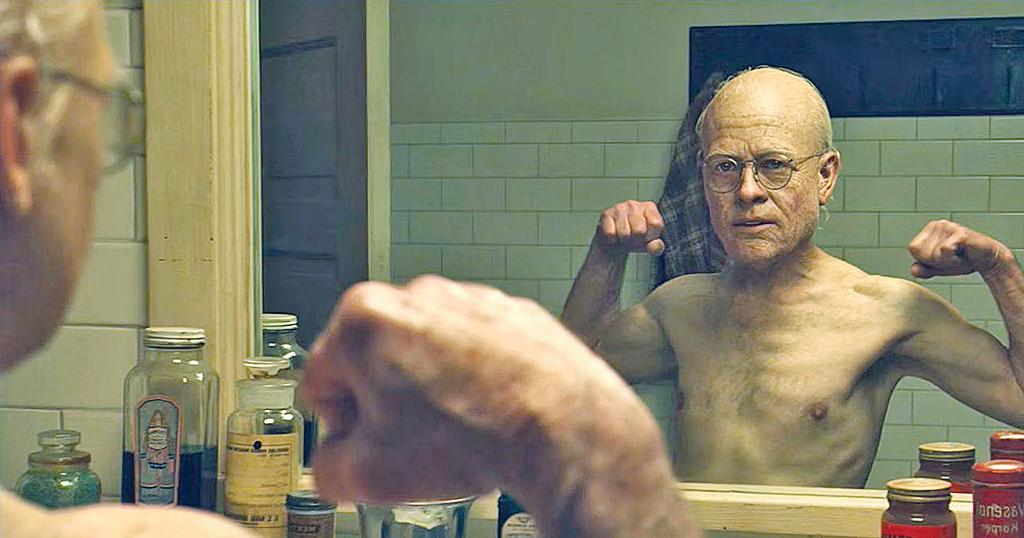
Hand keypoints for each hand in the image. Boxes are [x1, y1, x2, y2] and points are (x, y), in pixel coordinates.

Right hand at [303, 276, 650, 503]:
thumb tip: (335, 464)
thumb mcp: (371, 476)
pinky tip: (488, 412)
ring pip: (427, 351)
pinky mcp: (509, 310)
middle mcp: (415, 295)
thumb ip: (328, 468)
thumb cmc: (473, 438)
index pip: (321, 380)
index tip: (361, 444)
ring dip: (431, 388)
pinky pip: (475, 347)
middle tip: (410, 441)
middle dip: (386, 402)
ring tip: (456, 429)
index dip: (338, 424)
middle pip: (375, 360)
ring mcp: (467, 298)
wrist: (562, 428)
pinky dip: (475, 376)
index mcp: (363, 320)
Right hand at [596, 200, 665, 255]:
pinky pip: (611, 234)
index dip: (651, 236)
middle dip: (636, 241)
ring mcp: (619, 207)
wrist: (614, 242)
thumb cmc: (635, 239)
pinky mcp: (606, 214)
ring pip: (624, 234)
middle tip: (633, 240)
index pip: (656, 224)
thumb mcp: (649, 245)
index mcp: (649, 207)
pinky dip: (613, 240)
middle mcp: (634, 204)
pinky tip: (614, 236)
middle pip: (639, 230)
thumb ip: (656, 247)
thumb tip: (655, 247)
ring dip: (624, 241)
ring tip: (624, 238)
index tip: (646, 237)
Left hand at [908, 219, 1012, 278]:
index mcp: (929, 230)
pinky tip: (964, 254)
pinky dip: (953, 260)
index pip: (913, 248)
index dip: (926, 259)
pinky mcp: (960, 232)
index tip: (942, 258)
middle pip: (922, 252)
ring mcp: (948, 227)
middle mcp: (937, 224)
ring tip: (959, 255)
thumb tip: (914, 270)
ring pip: (933, 254)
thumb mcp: (939, 267)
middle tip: (952, 257)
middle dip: (936, 262)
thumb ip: (924, 269)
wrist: (988, 260)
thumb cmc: (963, 260)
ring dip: (947, 262)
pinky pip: (945, 251)